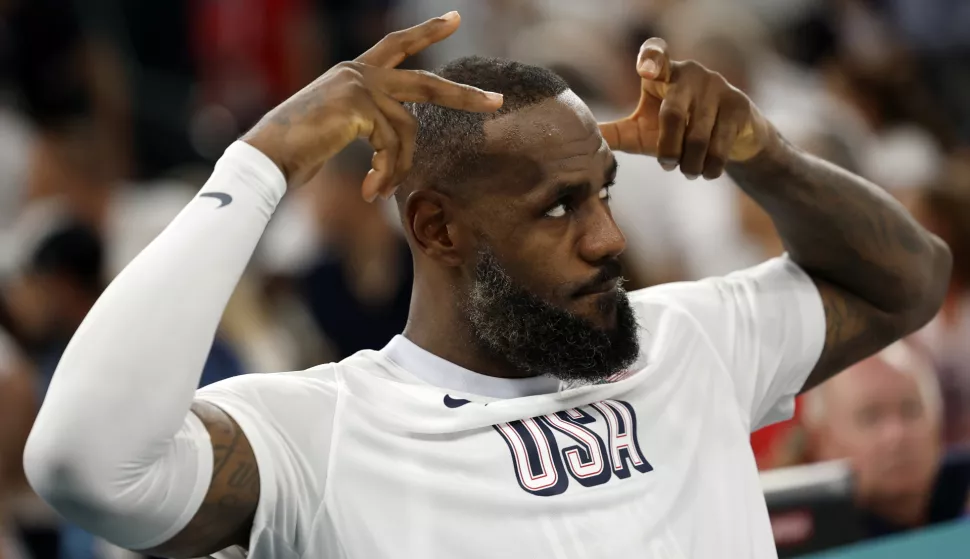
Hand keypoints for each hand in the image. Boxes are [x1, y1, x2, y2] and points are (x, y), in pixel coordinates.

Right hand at [242, 12, 503, 199]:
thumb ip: (368, 126)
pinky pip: (391, 146)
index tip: (453, 18)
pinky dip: (386, 173)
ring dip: (397, 168)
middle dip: (464, 96)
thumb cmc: (294, 151)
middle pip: (426, 83)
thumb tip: (394, 148)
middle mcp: (358, 72)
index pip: (397, 46)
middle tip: (496, 101)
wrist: (264, 157)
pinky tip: (369, 191)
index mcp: (353, 72)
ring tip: (378, 191)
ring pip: (407, 131)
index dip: (426, 31)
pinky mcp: (358, 105)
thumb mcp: (337, 132)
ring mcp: (359, 85)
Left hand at [598, 38, 775, 179]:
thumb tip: (582, 140)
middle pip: (672, 114)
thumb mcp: (642, 131)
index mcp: (663, 73)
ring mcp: (717, 86)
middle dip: (668, 148)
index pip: (656, 52)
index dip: (652, 58)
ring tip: (688, 172)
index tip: (646, 70)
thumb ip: (614, 133)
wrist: (729, 137)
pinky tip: (708, 172)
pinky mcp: (738, 105)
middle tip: (667, 165)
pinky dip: (711, 165)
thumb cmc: (675, 131)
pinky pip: (720, 143)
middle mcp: (690, 73)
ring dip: (690, 163)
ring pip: (697, 135)